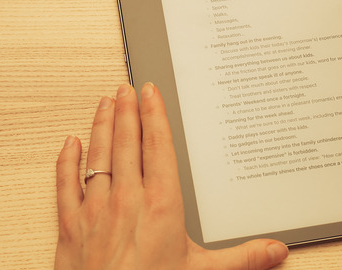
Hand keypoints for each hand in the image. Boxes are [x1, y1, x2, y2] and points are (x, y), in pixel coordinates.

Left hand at [55, 82, 288, 269]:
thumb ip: (242, 260)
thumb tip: (276, 251)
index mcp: (160, 205)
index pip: (158, 147)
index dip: (154, 115)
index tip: (150, 92)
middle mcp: (126, 200)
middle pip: (126, 143)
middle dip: (126, 111)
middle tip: (126, 87)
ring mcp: (94, 211)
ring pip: (98, 156)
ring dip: (101, 127)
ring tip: (104, 103)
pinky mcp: (70, 228)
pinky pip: (65, 185)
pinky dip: (66, 162)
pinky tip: (69, 144)